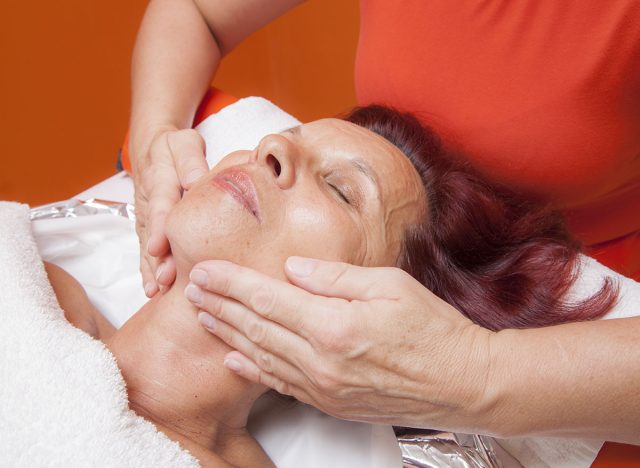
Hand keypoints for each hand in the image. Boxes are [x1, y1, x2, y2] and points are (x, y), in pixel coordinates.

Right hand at [132, 128, 207, 295]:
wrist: (153, 151)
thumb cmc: (175, 149)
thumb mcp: (184, 143)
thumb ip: (190, 159)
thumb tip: (196, 181)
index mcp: (160, 179)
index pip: (160, 204)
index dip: (159, 226)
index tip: (159, 245)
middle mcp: (150, 202)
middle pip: (152, 232)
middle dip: (158, 257)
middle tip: (165, 278)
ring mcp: (146, 219)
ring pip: (147, 246)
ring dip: (153, 268)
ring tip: (159, 289)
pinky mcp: (146, 230)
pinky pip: (145, 252)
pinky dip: (148, 271)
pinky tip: (153, 290)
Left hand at [185, 257, 495, 430]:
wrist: (463, 383)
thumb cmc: (434, 330)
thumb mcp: (389, 286)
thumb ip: (334, 277)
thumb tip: (293, 269)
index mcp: (333, 326)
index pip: (267, 298)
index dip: (231, 283)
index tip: (204, 270)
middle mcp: (320, 361)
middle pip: (256, 327)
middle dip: (219, 304)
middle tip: (191, 288)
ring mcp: (323, 386)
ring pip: (260, 356)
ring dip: (228, 334)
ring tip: (203, 315)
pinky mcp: (330, 402)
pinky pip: (280, 384)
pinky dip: (252, 369)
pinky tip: (233, 358)